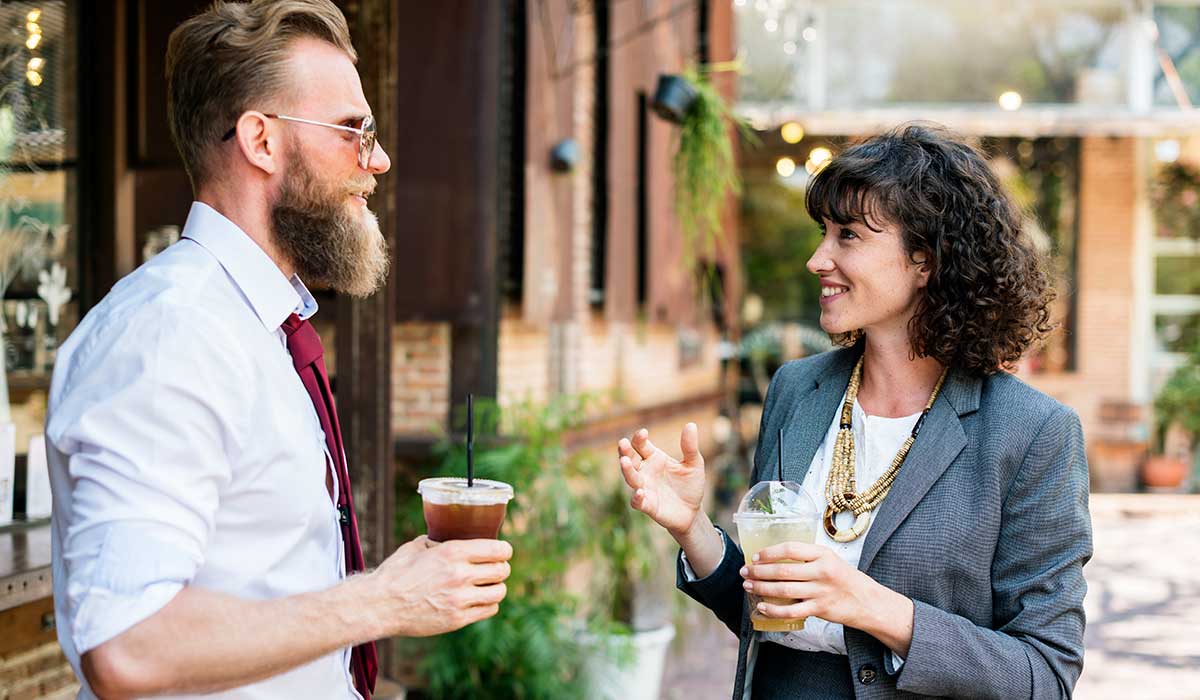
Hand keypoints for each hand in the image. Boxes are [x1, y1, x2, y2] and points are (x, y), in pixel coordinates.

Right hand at [370, 535, 512, 637]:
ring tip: (489, 586)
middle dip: (501, 568)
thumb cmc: (395, 573)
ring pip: (499, 592)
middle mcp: (460, 574)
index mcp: (453, 552)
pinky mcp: (457, 619)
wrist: (380, 605)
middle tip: (496, 569)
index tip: (503, 552)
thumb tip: (447, 537)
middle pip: (502, 570)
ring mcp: (460, 599)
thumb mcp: (416, 547)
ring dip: (496, 587)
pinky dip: (488, 604)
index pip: (497, 550)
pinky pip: (488, 610)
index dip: (504, 551)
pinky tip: (479, 600)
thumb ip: (437, 542)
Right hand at [617, 424, 705, 536]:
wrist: (693, 511)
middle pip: (630, 459)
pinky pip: (638, 502)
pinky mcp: (648, 506)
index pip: (641, 445)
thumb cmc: (690, 485)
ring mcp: (645, 488)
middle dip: (625, 451)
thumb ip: (690, 447)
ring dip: (627, 470)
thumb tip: (690, 424)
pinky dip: (637, 497)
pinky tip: (639, 492)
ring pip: (631, 478)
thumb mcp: (694, 464)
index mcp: (654, 458)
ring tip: (624, 461)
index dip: (639, 438)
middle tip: (622, 443)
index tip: (643, 433)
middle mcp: (645, 472)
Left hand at [740, 541, 886, 629]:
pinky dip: (774, 610)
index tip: (756, 556)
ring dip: (762, 588)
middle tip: (745, 571)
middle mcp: (822, 571)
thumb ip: (807, 557)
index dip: (769, 552)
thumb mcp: (829, 559)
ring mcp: (821, 591)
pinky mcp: (820, 609)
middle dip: (759, 571)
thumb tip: (774, 558)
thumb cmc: (845, 578)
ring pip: (784, 590)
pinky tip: (762, 607)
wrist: (867, 601)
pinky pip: (791, 611)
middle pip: (783, 570)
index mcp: (823, 554)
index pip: (790, 549)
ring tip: (748, 586)